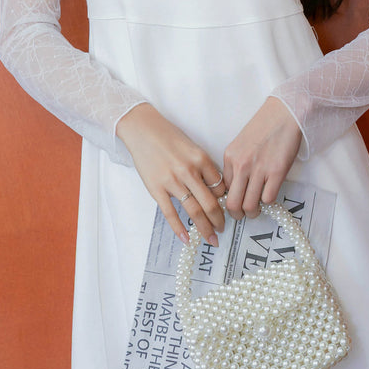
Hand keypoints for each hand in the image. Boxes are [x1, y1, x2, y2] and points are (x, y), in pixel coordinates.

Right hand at [116, 103, 225, 245]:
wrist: (143, 129)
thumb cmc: (169, 137)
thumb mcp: (193, 147)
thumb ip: (203, 167)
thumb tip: (215, 189)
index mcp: (201, 159)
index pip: (220, 186)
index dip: (224, 200)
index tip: (225, 209)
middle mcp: (189, 171)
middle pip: (210, 203)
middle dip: (219, 220)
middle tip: (223, 230)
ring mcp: (172, 181)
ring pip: (194, 210)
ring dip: (205, 228)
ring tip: (212, 238)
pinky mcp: (156, 189)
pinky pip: (170, 213)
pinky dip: (180, 228)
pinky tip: (187, 239)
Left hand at [222, 97, 302, 219]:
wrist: (284, 113)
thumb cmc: (265, 126)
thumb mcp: (241, 144)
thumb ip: (237, 163)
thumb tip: (238, 185)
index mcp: (230, 157)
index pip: (223, 189)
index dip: (229, 198)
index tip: (235, 201)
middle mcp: (241, 165)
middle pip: (233, 204)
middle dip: (237, 215)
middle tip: (243, 215)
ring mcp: (259, 170)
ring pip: (250, 205)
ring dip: (253, 212)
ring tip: (257, 209)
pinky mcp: (277, 172)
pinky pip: (268, 198)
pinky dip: (268, 202)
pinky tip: (269, 195)